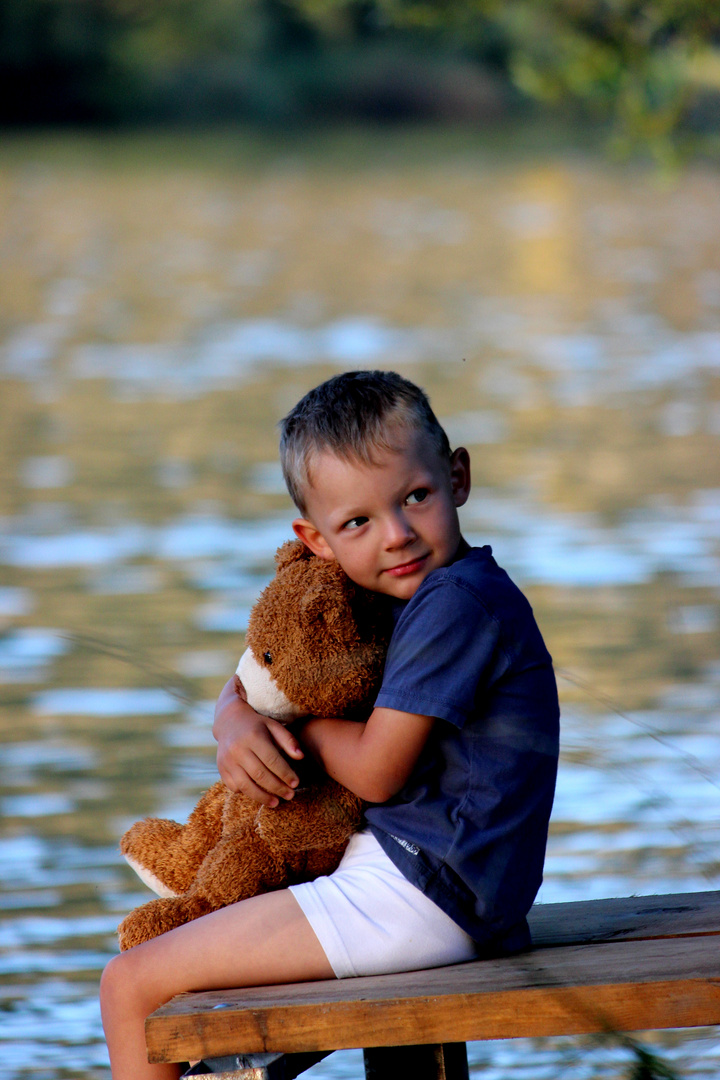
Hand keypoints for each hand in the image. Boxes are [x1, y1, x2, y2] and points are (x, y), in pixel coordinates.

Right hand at [213, 677, 303, 805]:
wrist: (229, 721)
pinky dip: (247, 793)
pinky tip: (259, 794)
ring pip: (246, 785)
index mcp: (253, 736)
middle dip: (277, 788)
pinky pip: (235, 787)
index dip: (285, 774)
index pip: (272, 760)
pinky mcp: (221, 769)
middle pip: (260, 775)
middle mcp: (237, 749)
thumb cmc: (257, 725)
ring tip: (276, 802)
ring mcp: (227, 760)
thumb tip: (301, 757)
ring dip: (262, 797)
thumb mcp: (273, 726)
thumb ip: (288, 740)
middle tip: (290, 795)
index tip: (296, 783)